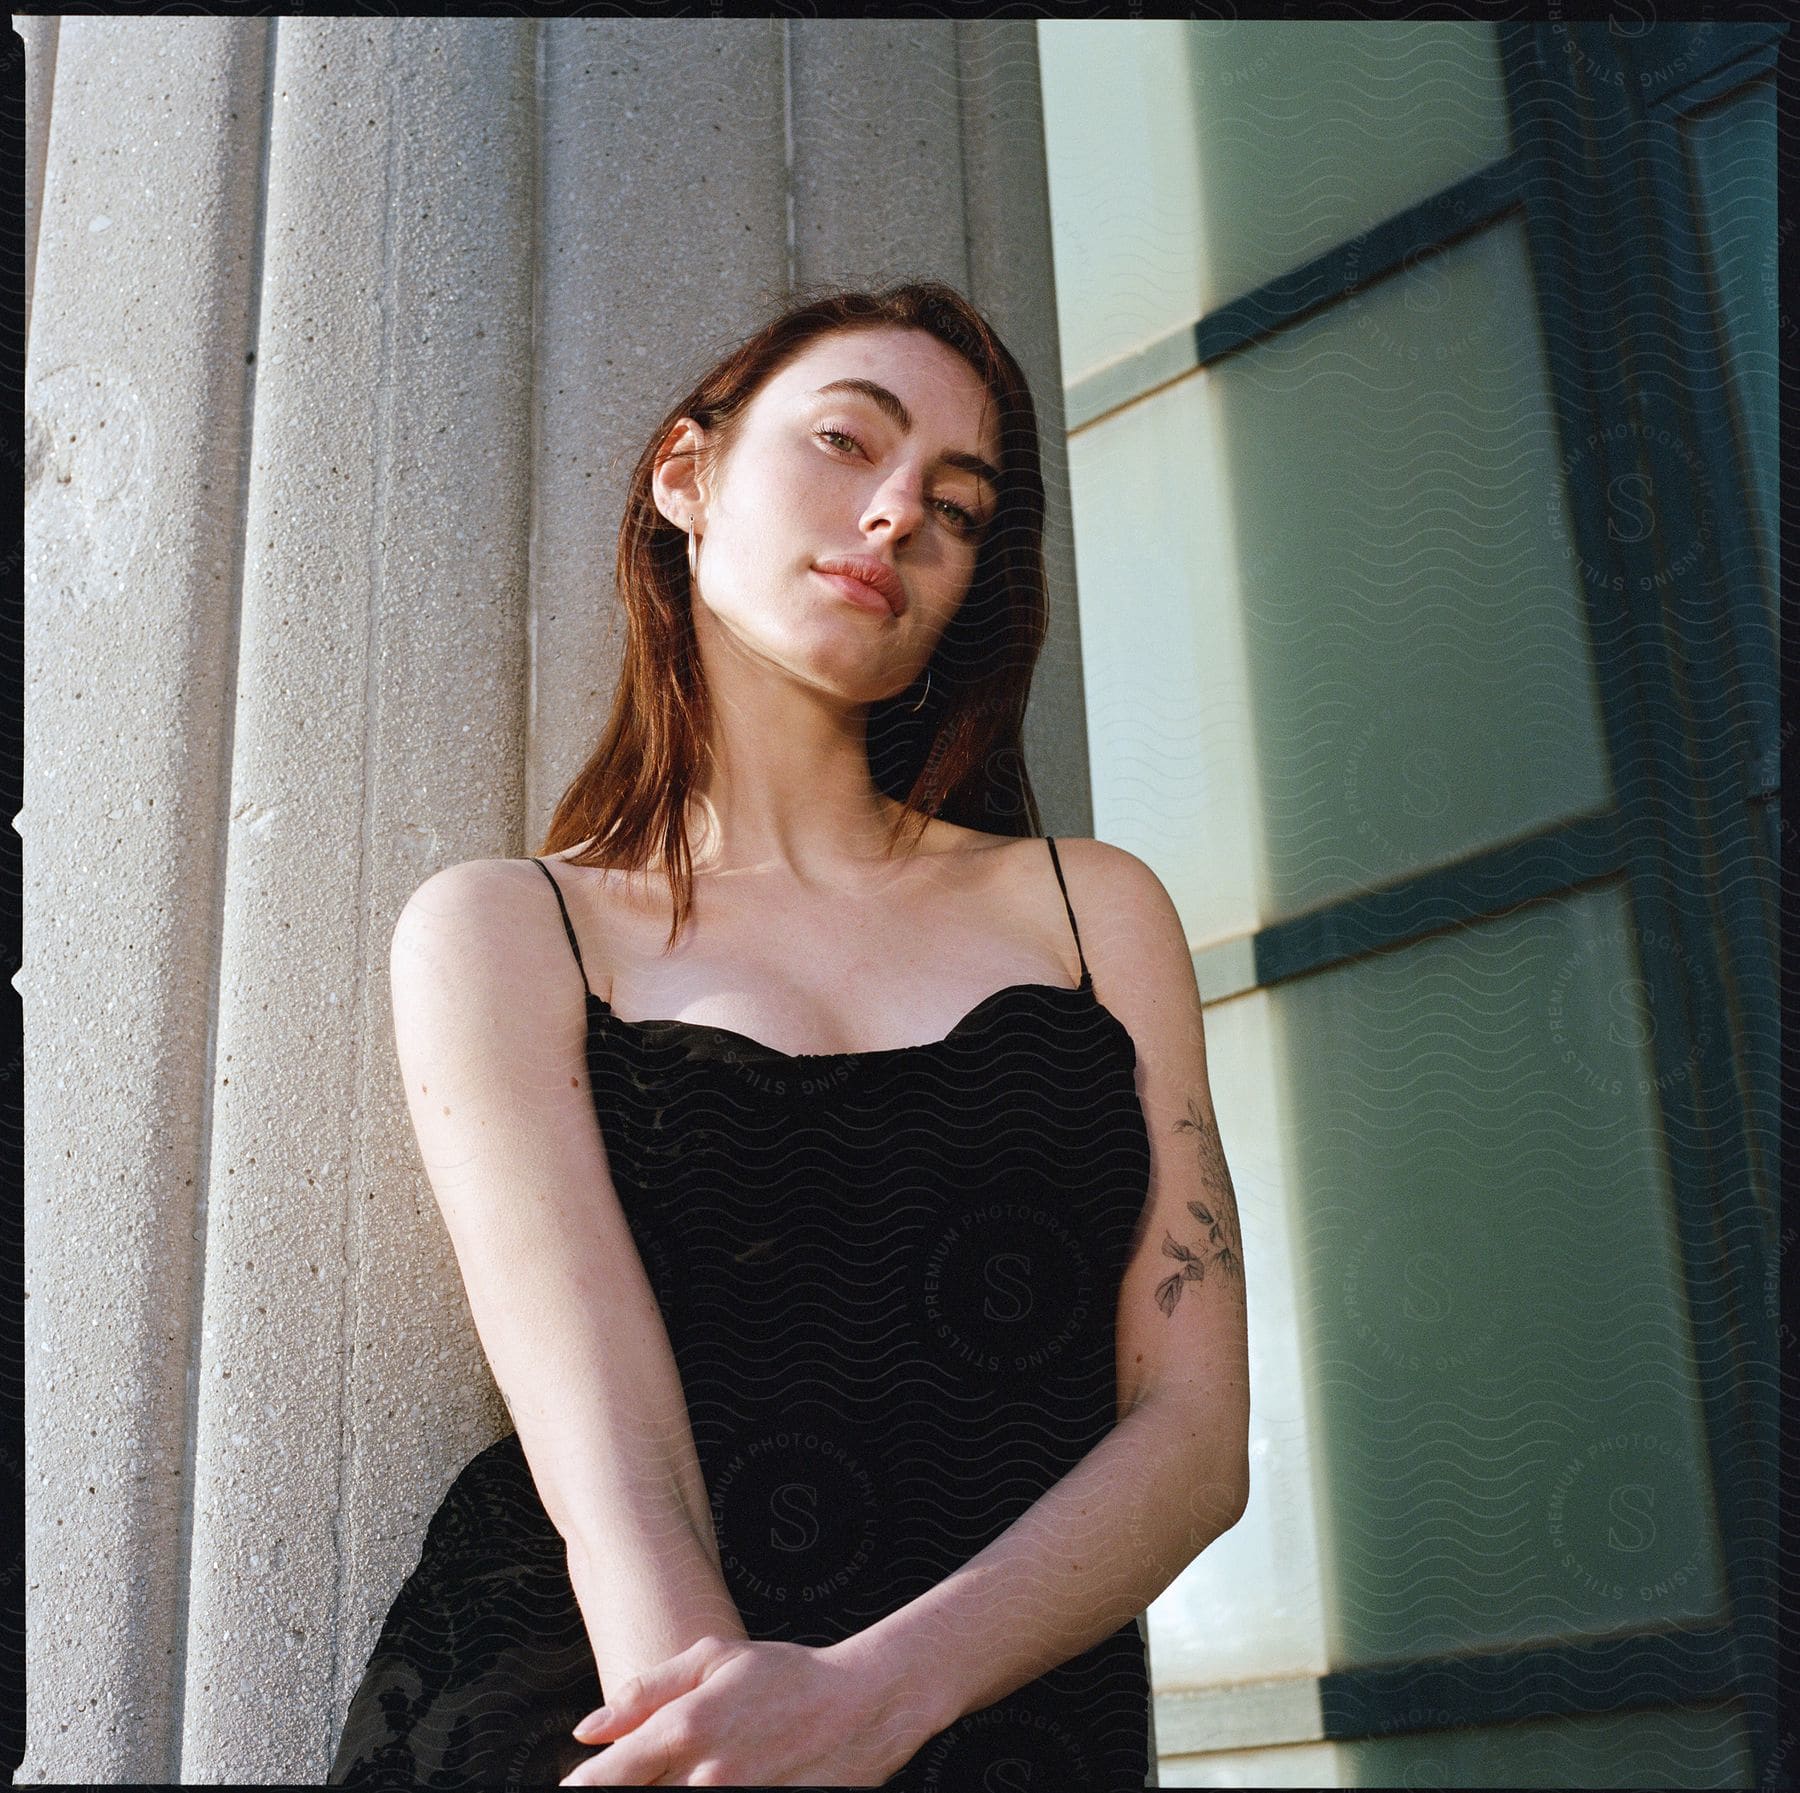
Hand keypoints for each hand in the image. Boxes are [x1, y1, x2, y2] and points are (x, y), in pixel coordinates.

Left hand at [557, 1632, 931, 1786]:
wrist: (859, 1706)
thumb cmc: (782, 1674)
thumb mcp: (713, 1658)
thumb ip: (645, 1691)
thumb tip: (585, 1729)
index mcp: (687, 1726)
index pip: (609, 1777)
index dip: (583, 1787)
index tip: (572, 1789)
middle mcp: (706, 1775)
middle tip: (625, 1781)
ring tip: (674, 1776)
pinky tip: (698, 1787)